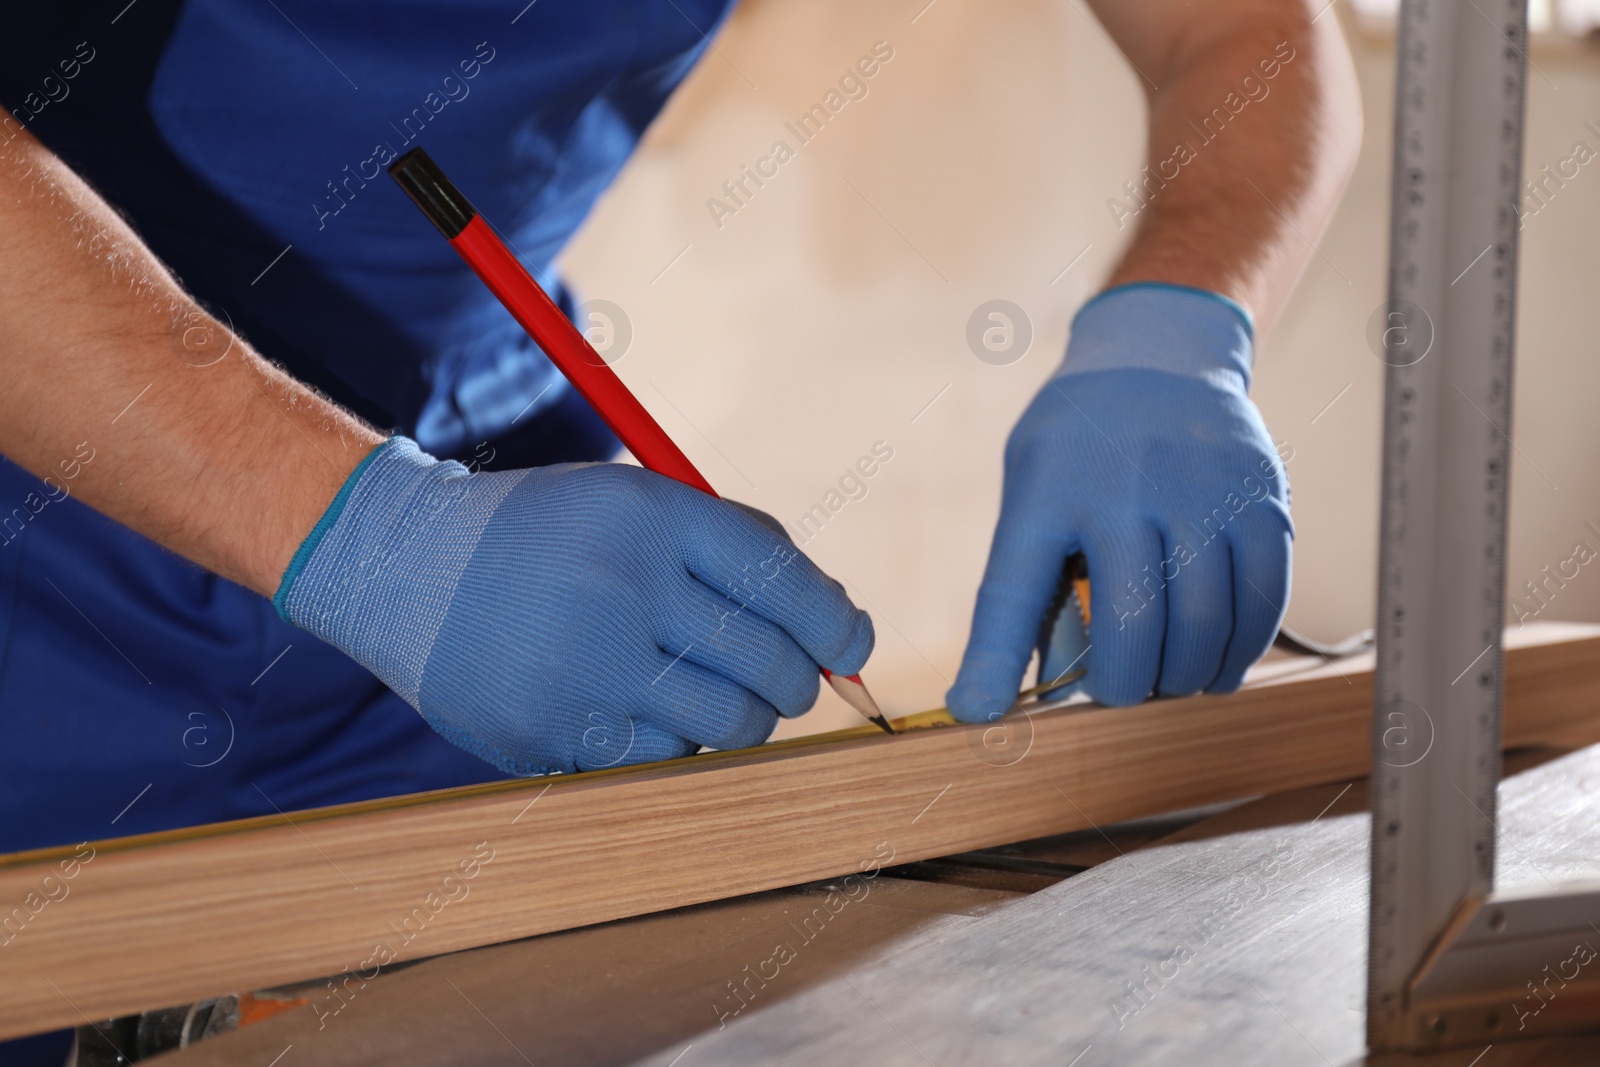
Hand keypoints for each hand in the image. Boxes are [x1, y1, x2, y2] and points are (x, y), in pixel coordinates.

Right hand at [275, 440, 873, 774]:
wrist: (405, 567)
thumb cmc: (547, 536)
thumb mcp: (633, 502)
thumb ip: (732, 548)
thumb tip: (840, 625)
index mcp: (653, 516)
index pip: (783, 580)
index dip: (837, 624)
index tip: (853, 646)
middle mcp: (625, 587)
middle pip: (769, 662)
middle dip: (796, 681)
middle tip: (786, 683)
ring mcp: (586, 665)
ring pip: (729, 724)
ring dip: (746, 720)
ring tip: (723, 700)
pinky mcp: (553, 729)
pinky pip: (665, 760)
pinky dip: (677, 745)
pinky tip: (645, 714)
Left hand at [948, 284, 1290, 718]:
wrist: (1159, 356)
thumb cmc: (1079, 443)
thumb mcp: (1031, 485)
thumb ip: (1028, 578)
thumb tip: (1005, 689)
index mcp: (1049, 488)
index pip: (1011, 590)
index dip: (993, 661)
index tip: (977, 711)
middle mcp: (1127, 488)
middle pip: (1132, 625)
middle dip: (1125, 685)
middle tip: (1121, 692)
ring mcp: (1203, 491)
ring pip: (1204, 623)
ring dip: (1186, 675)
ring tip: (1170, 679)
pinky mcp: (1262, 498)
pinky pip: (1263, 599)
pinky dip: (1242, 648)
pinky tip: (1219, 663)